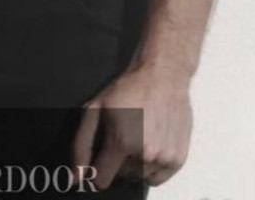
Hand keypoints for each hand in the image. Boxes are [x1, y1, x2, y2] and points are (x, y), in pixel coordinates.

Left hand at [71, 62, 192, 188]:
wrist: (163, 75)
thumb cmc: (129, 88)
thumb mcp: (95, 108)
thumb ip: (82, 144)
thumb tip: (77, 175)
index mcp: (122, 141)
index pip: (102, 179)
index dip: (97, 169)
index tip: (100, 158)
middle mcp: (145, 154)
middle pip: (121, 176)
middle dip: (118, 160)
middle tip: (124, 134)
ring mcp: (164, 158)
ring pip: (139, 176)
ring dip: (136, 163)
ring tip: (139, 135)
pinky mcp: (178, 159)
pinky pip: (158, 178)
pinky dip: (152, 167)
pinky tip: (152, 143)